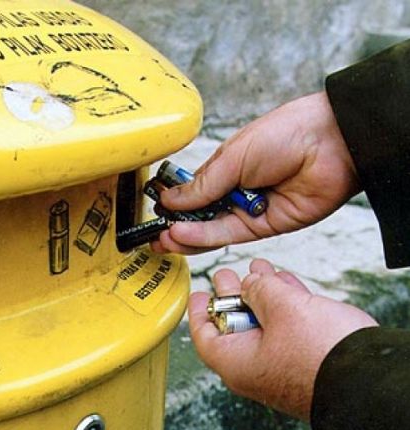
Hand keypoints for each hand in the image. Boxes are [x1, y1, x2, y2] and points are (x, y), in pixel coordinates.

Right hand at [152, 92, 359, 253]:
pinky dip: (205, 237)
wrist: (333, 142)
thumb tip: (172, 200)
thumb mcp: (234, 156)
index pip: (192, 191)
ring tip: (164, 238)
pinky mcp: (264, 227)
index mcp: (225, 168)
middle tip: (154, 234)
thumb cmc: (288, 134)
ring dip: (186, 235)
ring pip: (211, 230)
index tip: (155, 210)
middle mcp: (235, 191)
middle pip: (199, 215)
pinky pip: (229, 235)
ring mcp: (249, 210)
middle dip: (176, 225)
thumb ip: (204, 184)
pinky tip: (183, 235)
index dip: (173, 202)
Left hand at [190, 258, 377, 419]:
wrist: (370, 381)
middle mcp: (255, 369)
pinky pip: (287, 330)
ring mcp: (281, 367)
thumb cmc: (322, 358)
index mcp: (236, 362)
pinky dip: (284, 306)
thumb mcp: (282, 308)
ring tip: (260, 269)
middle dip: (233, 294)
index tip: (198, 293)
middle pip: (234, 326)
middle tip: (228, 274)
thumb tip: (252, 282)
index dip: (199, 310)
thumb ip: (260, 290)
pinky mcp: (305, 362)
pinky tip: (286, 286)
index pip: (204, 335)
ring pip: (263, 325)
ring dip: (262, 294)